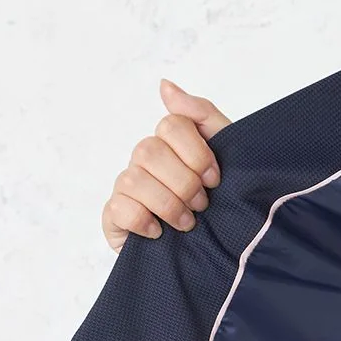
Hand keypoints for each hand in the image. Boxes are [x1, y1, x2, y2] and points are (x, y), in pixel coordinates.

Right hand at [102, 79, 231, 251]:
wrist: (216, 255)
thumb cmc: (219, 205)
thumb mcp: (226, 157)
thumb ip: (202, 117)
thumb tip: (164, 85)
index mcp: (170, 144)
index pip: (171, 125)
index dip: (196, 153)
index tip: (214, 180)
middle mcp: (144, 161)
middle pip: (150, 150)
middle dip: (183, 182)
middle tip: (201, 205)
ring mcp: (126, 188)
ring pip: (134, 178)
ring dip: (167, 204)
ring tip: (187, 224)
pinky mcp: (115, 217)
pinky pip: (120, 208)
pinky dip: (144, 221)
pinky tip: (159, 233)